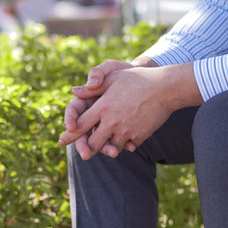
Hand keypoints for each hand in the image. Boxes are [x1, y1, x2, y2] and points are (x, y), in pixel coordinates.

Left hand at [60, 63, 201, 160]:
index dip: (69, 135)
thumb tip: (74, 91)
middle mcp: (111, 122)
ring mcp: (126, 131)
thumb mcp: (113, 78)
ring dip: (108, 146)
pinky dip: (126, 144)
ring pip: (110, 147)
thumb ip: (94, 87)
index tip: (61, 141)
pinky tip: (127, 140)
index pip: (79, 125)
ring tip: (109, 144)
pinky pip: (127, 146)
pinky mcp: (138, 137)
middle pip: (93, 142)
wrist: (165, 89)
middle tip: (85, 150)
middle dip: (88, 146)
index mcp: (102, 107)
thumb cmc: (137, 79)